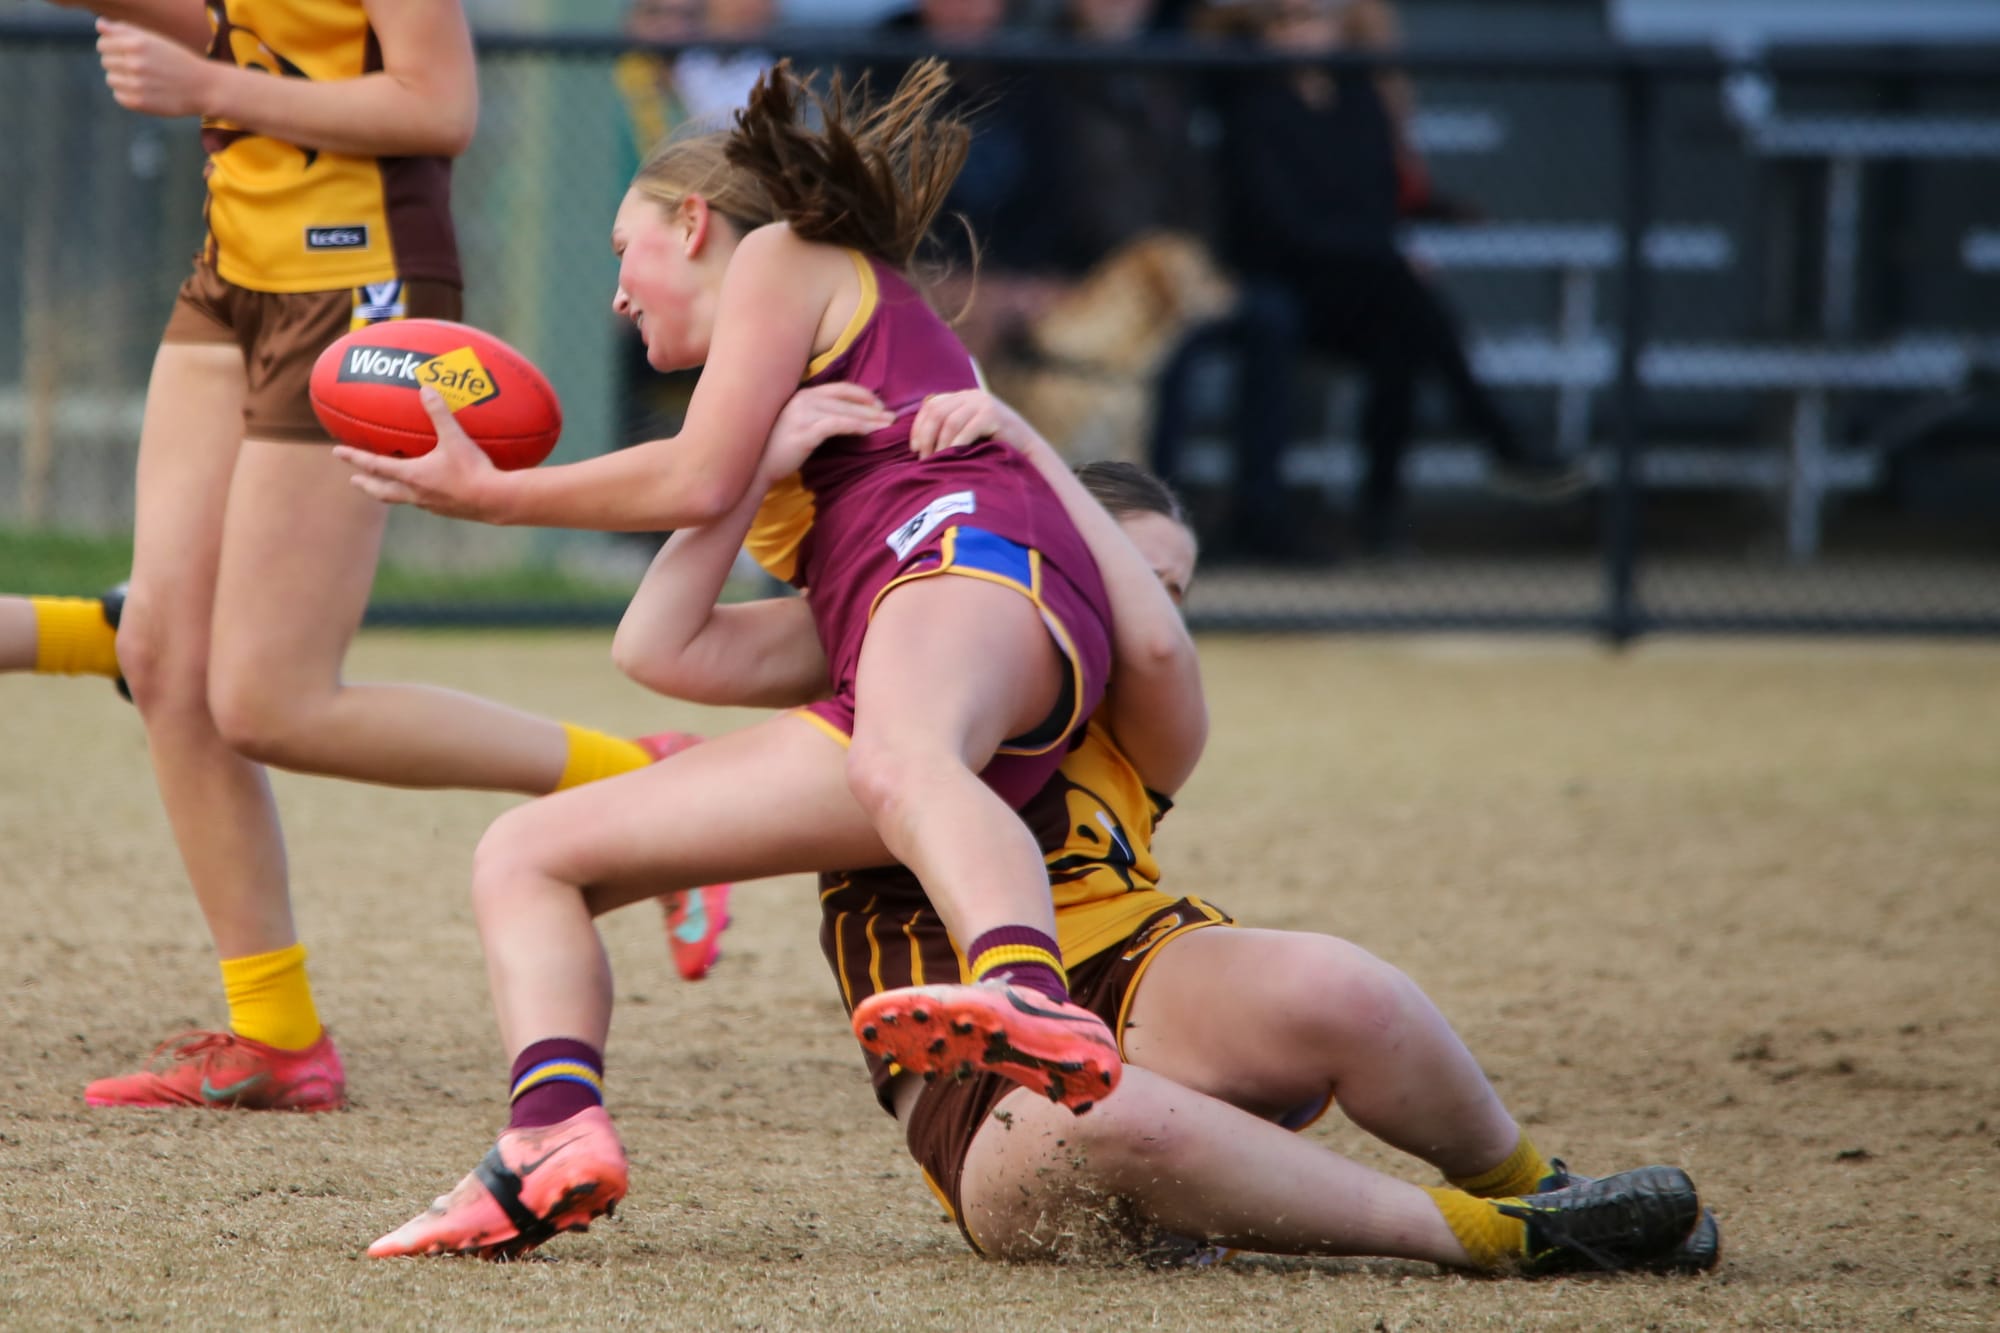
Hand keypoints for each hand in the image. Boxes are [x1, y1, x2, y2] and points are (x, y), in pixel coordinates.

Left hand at [96, 17, 212, 117]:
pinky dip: (128, 94)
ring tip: (144, 80)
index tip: (130, 53)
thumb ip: (124, 30)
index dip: (113, 47)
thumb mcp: (155, 40)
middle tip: (141, 67)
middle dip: (119, 63)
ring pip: (111, 79)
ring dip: (123, 79)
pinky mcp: (139, 103)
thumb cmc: (178, 61)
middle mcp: (135, 63)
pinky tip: (146, 92)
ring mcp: (136, 84)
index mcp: (137, 43)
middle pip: (106, 61)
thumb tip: (100, 25)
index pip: (103, 43)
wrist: (204, 88)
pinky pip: (119, 96)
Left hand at [334, 388, 511, 521]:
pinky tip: (424, 492)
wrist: (496, 500)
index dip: (354, 457)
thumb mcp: (455, 438)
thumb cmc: (473, 470)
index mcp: (412, 475)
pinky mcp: (445, 510)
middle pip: (382, 490)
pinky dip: (414, 496)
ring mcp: (430, 504)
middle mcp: (415, 492)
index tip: (337, 452)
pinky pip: (422, 503)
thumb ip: (440, 413)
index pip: (375, 465)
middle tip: (353, 480)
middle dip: (366, 484)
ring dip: (388, 492)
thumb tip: (426, 388)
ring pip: (400, 499)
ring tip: (385, 488)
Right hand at [761, 382, 892, 479]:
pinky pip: (837, 425)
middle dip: (872, 407)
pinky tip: (869, 432)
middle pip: (846, 399)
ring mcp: (803, 414)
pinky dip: (856, 427)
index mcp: (802, 395)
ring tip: (887, 425)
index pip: (839, 388)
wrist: (754, 466)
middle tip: (892, 416)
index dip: (862, 394)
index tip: (879, 404)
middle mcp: (803, 400)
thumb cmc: (776, 449)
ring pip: (845, 411)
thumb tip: (843, 418)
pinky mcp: (805, 432)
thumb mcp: (796, 424)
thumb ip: (816, 416)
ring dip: (869, 418)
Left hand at [908, 389, 1028, 459]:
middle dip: (926, 436)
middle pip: (936, 411)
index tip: (915, 448)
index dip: (918, 427)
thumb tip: (917, 443)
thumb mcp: (968, 433)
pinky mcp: (993, 415)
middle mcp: (972, 395)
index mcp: (963, 397)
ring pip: (949, 421)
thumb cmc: (994, 446)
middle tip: (923, 458)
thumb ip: (949, 430)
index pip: (931, 405)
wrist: (1027, 450)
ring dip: (940, 444)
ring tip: (936, 461)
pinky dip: (955, 445)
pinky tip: (952, 457)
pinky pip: (966, 430)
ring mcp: (983, 403)